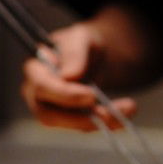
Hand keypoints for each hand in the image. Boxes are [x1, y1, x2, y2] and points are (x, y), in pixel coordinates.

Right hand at [20, 22, 135, 130]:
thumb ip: (74, 52)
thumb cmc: (81, 44)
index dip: (66, 95)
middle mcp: (37, 93)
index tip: (91, 95)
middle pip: (50, 114)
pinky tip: (124, 113)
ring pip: (69, 125)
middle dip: (82, 117)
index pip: (42, 87)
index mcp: (35, 69)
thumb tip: (69, 76)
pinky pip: (84, 126)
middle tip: (110, 112)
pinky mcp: (68, 119)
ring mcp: (51, 109)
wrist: (94, 55)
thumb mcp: (81, 37)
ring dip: (99, 121)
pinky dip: (106, 122)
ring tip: (128, 109)